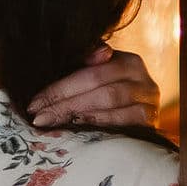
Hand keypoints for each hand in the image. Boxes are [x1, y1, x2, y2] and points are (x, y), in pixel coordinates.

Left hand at [28, 42, 161, 132]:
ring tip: (52, 123)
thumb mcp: (96, 80)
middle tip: (39, 117)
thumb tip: (99, 53)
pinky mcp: (151, 121)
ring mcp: (149, 100)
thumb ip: (86, 65)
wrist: (138, 128)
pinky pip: (125, 121)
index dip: (60, 87)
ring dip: (78, 113)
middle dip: (64, 102)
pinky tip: (80, 132)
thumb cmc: (107, 101)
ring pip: (110, 101)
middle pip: (98, 86)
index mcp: (128, 61)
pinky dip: (101, 125)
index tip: (34, 103)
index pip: (90, 71)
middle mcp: (142, 78)